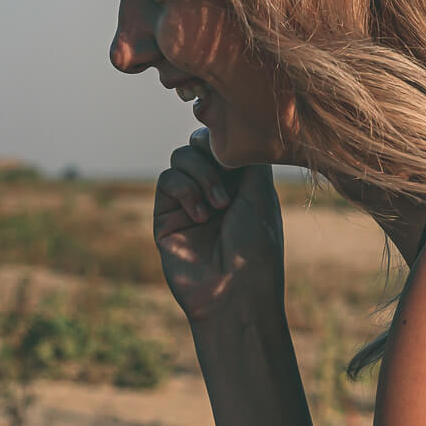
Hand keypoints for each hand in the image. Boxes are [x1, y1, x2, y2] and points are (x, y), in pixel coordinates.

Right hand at [154, 127, 285, 326]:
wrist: (234, 293)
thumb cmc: (256, 248)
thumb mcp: (260, 194)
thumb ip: (244, 157)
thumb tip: (224, 132)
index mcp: (241, 186)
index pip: (223, 144)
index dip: (226, 142)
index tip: (237, 154)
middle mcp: (213, 191)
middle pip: (198, 144)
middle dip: (211, 155)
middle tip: (226, 183)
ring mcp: (188, 204)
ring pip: (179, 157)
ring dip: (200, 175)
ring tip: (217, 207)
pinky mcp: (165, 218)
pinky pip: (166, 181)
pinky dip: (184, 190)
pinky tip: (200, 216)